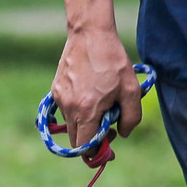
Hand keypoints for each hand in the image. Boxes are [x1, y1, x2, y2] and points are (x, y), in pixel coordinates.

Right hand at [50, 29, 142, 150]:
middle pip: (76, 140)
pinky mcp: (55, 90)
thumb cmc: (113, 61)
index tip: (108, 146)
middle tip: (108, 126)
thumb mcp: (131, 90)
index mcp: (87, 111)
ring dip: (85, 123)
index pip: (85, 147)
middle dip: (91, 140)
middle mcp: (69, 108)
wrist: (90, 34)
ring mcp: (60, 99)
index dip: (97, 152)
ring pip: (71, 125)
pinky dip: (77, 110)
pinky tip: (89, 94)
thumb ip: (131, 118)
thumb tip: (121, 134)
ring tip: (100, 104)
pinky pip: (66, 110)